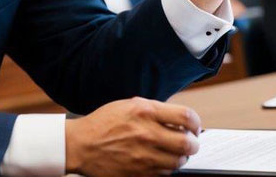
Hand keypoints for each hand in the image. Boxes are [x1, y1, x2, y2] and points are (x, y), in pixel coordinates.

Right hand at [65, 97, 200, 176]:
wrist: (80, 145)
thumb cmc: (103, 123)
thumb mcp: (129, 105)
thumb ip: (155, 110)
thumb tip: (180, 119)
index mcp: (145, 112)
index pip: (186, 117)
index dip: (195, 123)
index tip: (193, 127)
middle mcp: (146, 134)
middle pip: (188, 143)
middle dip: (193, 143)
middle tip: (189, 142)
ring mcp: (143, 156)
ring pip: (178, 161)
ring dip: (180, 157)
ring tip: (172, 152)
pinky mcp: (139, 173)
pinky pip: (164, 174)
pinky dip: (165, 168)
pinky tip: (157, 161)